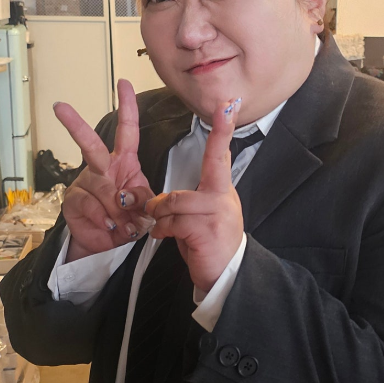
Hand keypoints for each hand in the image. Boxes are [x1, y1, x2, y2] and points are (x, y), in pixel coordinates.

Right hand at [54, 71, 156, 252]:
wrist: (108, 243)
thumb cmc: (128, 218)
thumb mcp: (144, 207)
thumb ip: (142, 199)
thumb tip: (126, 198)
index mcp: (124, 161)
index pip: (127, 130)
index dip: (127, 106)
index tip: (124, 83)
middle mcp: (102, 166)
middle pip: (90, 143)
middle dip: (74, 124)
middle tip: (59, 107)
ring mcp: (84, 182)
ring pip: (99, 185)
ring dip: (116, 208)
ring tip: (122, 223)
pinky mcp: (73, 200)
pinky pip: (89, 205)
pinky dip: (103, 219)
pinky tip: (108, 226)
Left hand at [146, 98, 243, 298]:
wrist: (227, 278)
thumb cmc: (210, 247)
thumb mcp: (203, 219)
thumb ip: (189, 202)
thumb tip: (162, 200)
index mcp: (221, 190)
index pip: (221, 154)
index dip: (223, 129)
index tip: (226, 104)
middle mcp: (223, 197)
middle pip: (188, 184)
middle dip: (165, 203)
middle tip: (156, 213)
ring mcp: (217, 213)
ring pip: (175, 203)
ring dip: (161, 219)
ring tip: (161, 230)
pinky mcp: (206, 229)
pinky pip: (174, 222)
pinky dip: (163, 231)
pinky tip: (164, 238)